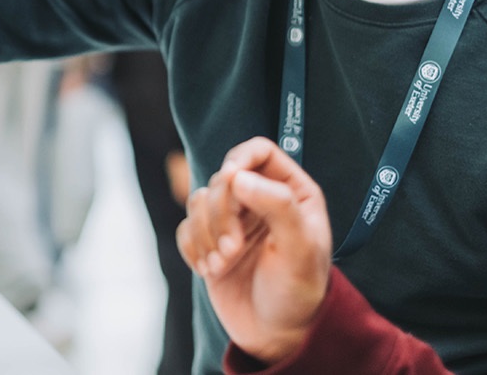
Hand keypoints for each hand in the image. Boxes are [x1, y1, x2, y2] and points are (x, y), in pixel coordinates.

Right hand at [176, 137, 331, 364]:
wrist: (278, 334)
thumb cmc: (298, 291)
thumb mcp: (300, 248)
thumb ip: (277, 205)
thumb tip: (238, 176)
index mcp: (291, 192)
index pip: (259, 151)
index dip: (240, 159)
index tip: (231, 179)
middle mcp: (260, 199)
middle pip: (223, 178)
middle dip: (221, 214)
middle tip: (232, 250)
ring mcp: (232, 220)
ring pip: (199, 200)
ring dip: (206, 235)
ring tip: (223, 265)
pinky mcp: (209, 241)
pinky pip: (185, 228)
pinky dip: (193, 248)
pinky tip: (210, 271)